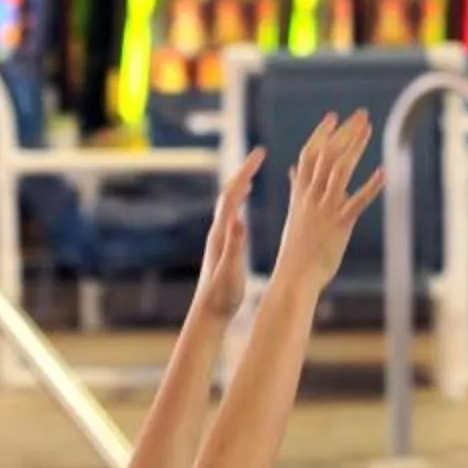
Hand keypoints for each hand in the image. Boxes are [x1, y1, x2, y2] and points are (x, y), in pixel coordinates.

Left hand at [196, 149, 262, 318]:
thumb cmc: (222, 295)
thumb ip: (235, 245)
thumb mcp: (232, 270)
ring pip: (229, 202)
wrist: (209, 313)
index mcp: (222, 233)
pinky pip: (231, 213)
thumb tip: (238, 220)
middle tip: (259, 154)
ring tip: (254, 170)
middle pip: (229, 192)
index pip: (232, 193)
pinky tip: (246, 201)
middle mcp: (218, 230)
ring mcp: (219, 237)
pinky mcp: (222, 244)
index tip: (259, 154)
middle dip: (244, 171)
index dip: (246, 171)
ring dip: (241, 182)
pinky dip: (240, 200)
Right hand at [275, 112, 382, 290]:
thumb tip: (294, 171)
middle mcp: (312, 196)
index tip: (333, 116)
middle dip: (344, 132)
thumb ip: (296, 188)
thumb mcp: (294, 213)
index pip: (309, 154)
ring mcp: (325, 208)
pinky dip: (371, 186)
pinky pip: (357, 201)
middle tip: (361, 114)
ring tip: (369, 128)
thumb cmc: (296, 249)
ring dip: (356, 147)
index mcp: (301, 193)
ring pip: (340, 170)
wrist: (293, 276)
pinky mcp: (340, 224)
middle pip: (327, 154)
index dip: (321, 134)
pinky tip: (384, 172)